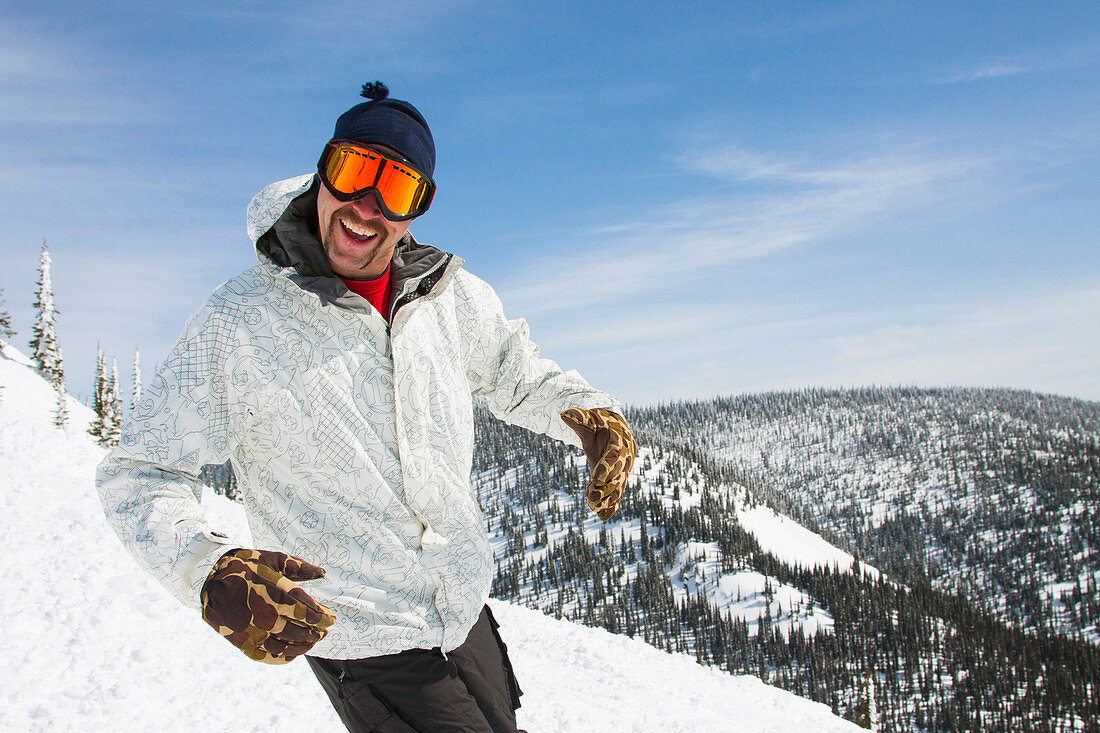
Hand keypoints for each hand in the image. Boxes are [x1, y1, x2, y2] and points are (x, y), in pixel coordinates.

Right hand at [200, 548, 336, 664]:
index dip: (324, 617)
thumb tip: (323, 574)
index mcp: (278, 595)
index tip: (331, 618)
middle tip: (324, 630)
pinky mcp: (244, 643)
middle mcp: (269, 616)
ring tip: (313, 641)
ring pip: (288, 646)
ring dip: (305, 645)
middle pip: (302, 631)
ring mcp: (256, 632)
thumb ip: (300, 568)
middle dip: (317, 631)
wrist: (210, 580)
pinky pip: (269, 656)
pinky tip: (293, 654)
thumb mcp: (274, 560)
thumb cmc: (246, 566)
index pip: (310, 612)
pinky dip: (285, 657)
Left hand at [560, 408, 635, 520]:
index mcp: (621, 440)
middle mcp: (626, 456)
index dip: (606, 469)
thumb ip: (579, 418)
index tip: (595, 480)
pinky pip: (616, 491)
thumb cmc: (598, 421)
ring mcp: (624, 467)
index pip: (614, 456)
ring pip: (618, 485)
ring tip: (597, 510)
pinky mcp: (619, 476)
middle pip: (618, 474)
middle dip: (606, 489)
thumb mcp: (589, 419)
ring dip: (609, 499)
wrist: (611, 424)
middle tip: (592, 500)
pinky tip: (603, 516)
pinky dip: (611, 503)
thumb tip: (565, 413)